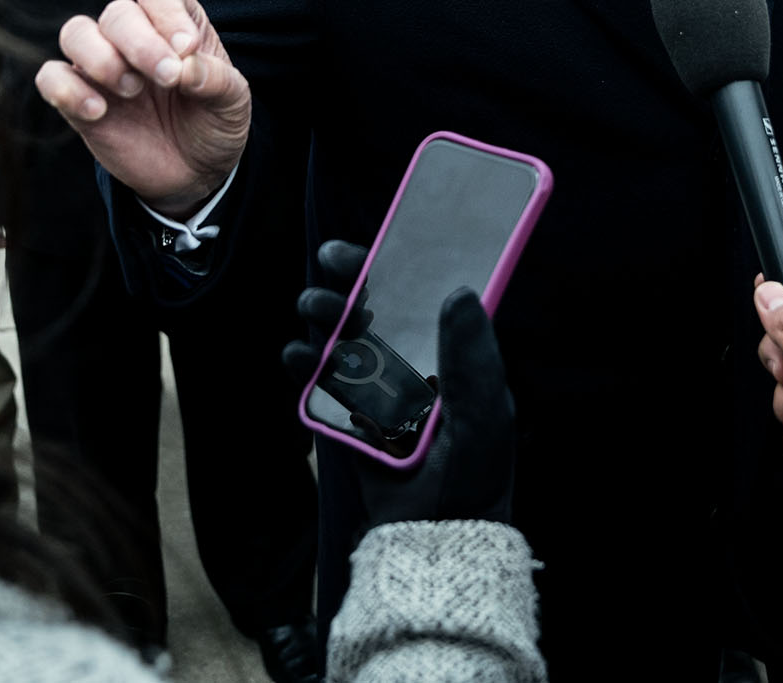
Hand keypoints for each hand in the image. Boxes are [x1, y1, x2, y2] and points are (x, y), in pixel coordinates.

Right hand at [34, 0, 249, 214]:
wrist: (194, 172)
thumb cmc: (213, 123)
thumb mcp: (233, 103)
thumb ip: (215, 80)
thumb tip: (186, 66)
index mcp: (175, 25)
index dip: (168, 16)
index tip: (187, 48)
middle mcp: (134, 38)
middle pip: (116, 13)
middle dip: (139, 43)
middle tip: (166, 77)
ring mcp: (102, 66)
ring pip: (75, 33)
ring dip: (100, 57)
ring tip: (131, 90)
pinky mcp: (78, 100)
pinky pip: (51, 77)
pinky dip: (66, 89)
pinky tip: (98, 112)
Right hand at [283, 241, 516, 525]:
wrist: (432, 537)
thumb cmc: (471, 472)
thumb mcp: (484, 411)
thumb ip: (472, 354)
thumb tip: (459, 290)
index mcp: (446, 351)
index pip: (418, 293)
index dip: (393, 264)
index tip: (371, 246)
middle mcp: (408, 361)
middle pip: (372, 306)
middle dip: (348, 281)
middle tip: (330, 266)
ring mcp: (372, 387)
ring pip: (340, 335)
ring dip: (323, 314)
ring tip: (315, 312)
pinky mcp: (340, 415)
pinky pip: (315, 380)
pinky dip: (301, 361)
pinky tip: (298, 356)